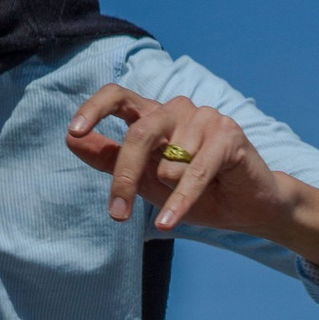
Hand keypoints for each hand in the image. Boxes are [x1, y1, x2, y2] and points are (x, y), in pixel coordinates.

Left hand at [67, 85, 294, 240]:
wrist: (247, 207)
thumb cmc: (195, 192)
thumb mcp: (146, 181)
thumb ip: (110, 160)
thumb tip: (71, 139)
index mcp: (155, 115)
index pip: (118, 96)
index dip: (94, 109)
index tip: (74, 132)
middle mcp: (178, 109)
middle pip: (139, 134)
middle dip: (125, 177)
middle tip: (116, 215)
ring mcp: (206, 118)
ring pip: (169, 162)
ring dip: (174, 191)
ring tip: (193, 195)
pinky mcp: (229, 135)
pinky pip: (194, 174)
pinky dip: (180, 202)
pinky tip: (168, 222)